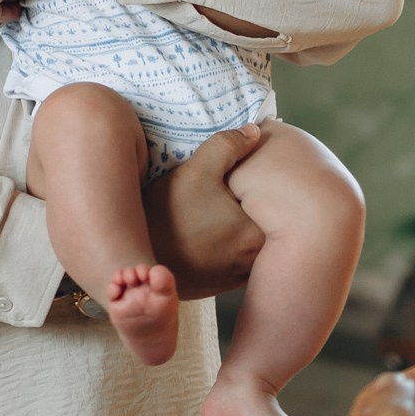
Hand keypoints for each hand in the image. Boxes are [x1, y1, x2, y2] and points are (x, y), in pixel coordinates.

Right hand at [143, 125, 265, 298]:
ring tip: (224, 208)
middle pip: (266, 224)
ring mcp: (237, 276)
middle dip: (256, 206)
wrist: (134, 264)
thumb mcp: (196, 172)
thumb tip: (255, 131)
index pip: (279, 205)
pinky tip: (212, 229)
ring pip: (251, 243)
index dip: (269, 185)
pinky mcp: (221, 284)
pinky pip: (235, 258)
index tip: (254, 176)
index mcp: (256, 235)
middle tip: (238, 188)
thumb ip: (228, 146)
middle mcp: (253, 261)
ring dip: (243, 227)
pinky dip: (230, 244)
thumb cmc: (166, 218)